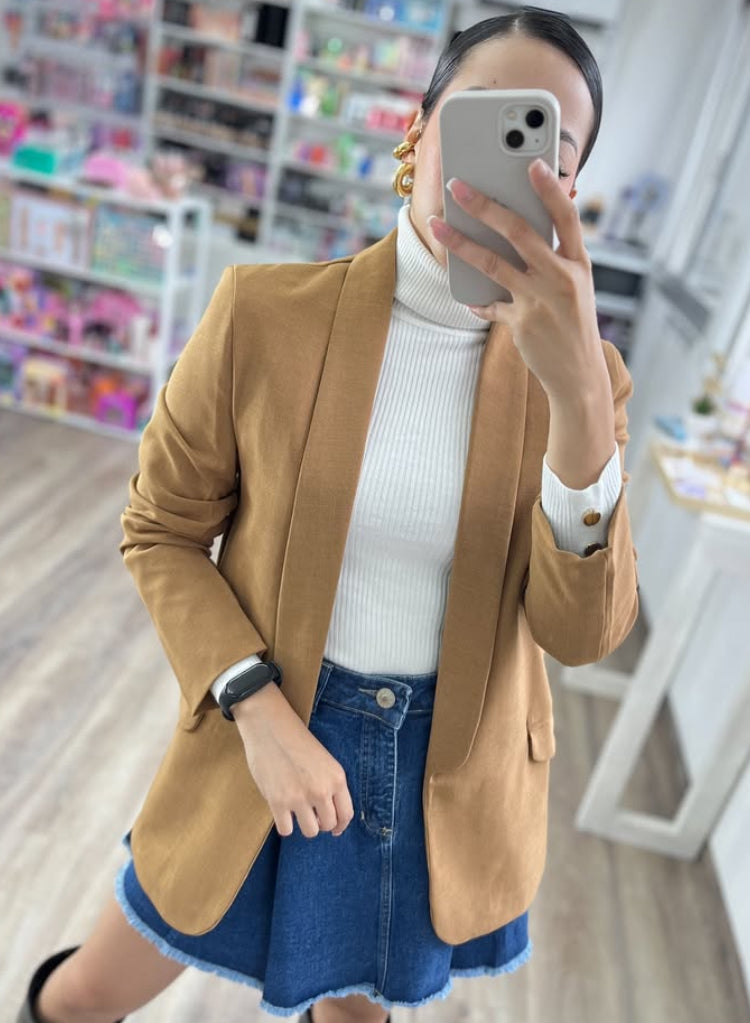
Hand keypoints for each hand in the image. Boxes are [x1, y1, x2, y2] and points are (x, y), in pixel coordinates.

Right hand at [233, 684, 354, 838]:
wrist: (269, 726)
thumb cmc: (296, 739)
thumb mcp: (324, 760)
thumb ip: (329, 784)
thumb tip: (328, 811)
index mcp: (337, 778)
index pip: (346, 814)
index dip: (340, 825)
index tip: (335, 830)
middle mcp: (321, 790)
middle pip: (328, 825)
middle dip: (321, 823)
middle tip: (312, 816)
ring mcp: (299, 798)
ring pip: (309, 831)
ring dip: (303, 825)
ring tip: (297, 813)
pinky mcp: (277, 802)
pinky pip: (286, 830)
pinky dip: (285, 824)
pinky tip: (282, 812)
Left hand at [428, 160, 606, 401]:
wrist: (579, 373)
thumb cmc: (574, 323)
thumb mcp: (575, 286)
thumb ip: (553, 258)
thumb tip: (516, 227)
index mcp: (579, 263)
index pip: (566, 217)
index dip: (551, 189)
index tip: (533, 164)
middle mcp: (561, 278)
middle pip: (520, 233)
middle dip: (485, 206)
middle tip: (458, 186)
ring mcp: (540, 301)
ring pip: (492, 263)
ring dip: (460, 243)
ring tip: (437, 227)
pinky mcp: (521, 324)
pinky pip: (489, 305)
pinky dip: (476, 300)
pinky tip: (466, 297)